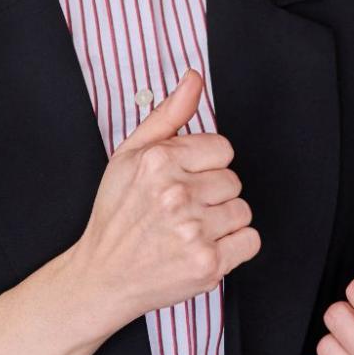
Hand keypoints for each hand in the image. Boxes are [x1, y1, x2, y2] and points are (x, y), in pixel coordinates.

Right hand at [62, 70, 259, 333]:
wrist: (103, 275)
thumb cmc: (116, 216)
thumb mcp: (129, 155)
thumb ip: (167, 115)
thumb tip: (193, 79)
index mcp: (159, 161)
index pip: (222, 149)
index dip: (204, 166)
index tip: (184, 181)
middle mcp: (176, 194)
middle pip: (233, 180)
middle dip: (212, 195)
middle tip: (181, 210)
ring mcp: (193, 230)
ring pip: (242, 211)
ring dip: (222, 222)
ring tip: (189, 230)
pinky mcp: (208, 262)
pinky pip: (250, 241)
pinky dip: (233, 247)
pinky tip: (203, 247)